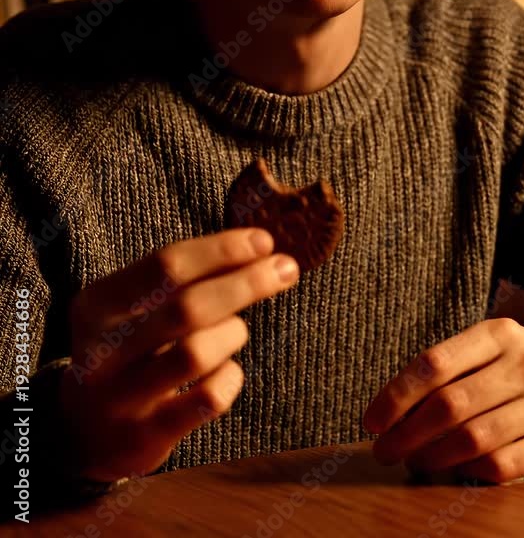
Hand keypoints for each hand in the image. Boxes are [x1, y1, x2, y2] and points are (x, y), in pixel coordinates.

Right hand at [57, 228, 298, 481]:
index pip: (166, 265)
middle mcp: (102, 349)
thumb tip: (256, 247)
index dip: (221, 250)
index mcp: (98, 304)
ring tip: (236, 330)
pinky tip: (227, 371)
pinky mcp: (146, 435)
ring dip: (233, 333)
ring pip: (196, 353)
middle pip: (187, 306)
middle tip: (285, 269)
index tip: (263, 241)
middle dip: (246, 283)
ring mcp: (121, 396)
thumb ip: (181, 279)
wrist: (84, 432)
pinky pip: (207, 399)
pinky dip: (230, 377)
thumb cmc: (128, 349)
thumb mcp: (133, 308)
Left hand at [363, 318, 523, 482]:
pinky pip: (501, 465)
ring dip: (431, 457)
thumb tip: (393, 408)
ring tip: (411, 463)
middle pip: (448, 404)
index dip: (396, 395)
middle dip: (405, 433)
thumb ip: (453, 366)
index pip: (434, 363)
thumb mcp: (497, 348)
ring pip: (471, 438)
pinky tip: (452, 471)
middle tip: (383, 451)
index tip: (371, 420)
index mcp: (499, 334)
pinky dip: (468, 472)